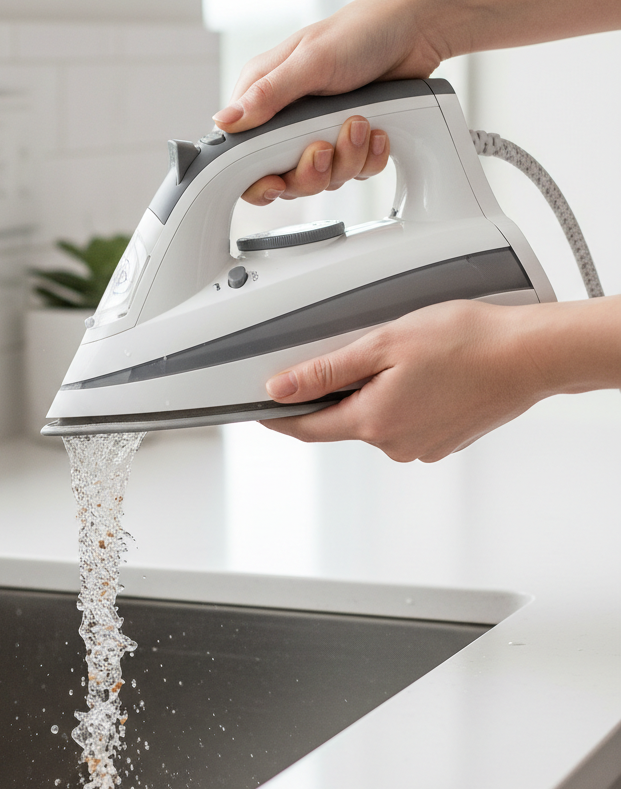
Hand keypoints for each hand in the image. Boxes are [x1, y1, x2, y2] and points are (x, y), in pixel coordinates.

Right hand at [213, 0, 438, 205]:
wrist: (418, 29)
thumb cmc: (362, 31)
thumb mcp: (309, 61)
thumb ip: (267, 96)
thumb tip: (224, 122)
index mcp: (264, 98)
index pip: (242, 155)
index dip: (256, 179)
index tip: (276, 181)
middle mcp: (287, 120)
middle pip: (283, 179)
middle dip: (310, 172)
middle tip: (325, 148)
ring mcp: (319, 134)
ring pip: (321, 180)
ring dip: (346, 159)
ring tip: (360, 124)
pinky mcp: (349, 143)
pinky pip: (354, 173)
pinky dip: (369, 158)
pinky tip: (377, 131)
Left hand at [259, 298, 620, 461]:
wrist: (531, 356)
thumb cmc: (468, 342)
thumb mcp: (383, 344)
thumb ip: (326, 370)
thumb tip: (281, 388)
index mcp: (373, 421)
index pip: (306, 427)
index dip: (278, 416)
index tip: (258, 407)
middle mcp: (394, 443)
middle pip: (341, 420)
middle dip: (336, 392)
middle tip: (356, 354)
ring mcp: (420, 446)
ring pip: (375, 420)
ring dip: (374, 394)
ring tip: (403, 358)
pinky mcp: (442, 442)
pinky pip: (405, 422)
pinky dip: (403, 401)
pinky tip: (424, 375)